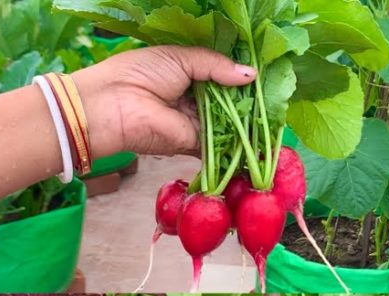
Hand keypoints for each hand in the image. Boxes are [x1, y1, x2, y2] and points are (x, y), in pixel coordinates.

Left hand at [70, 46, 256, 158]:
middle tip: (275, 97)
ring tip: (274, 117)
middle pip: (231, 101)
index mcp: (190, 75)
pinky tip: (262, 140)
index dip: (242, 77)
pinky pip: (222, 144)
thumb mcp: (181, 58)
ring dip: (249, 122)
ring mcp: (197, 123)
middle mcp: (196, 100)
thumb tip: (251, 75)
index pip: (224, 77)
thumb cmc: (140, 73)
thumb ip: (216, 65)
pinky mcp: (195, 144)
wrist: (113, 106)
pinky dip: (239, 145)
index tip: (266, 76)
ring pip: (230, 123)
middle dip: (250, 100)